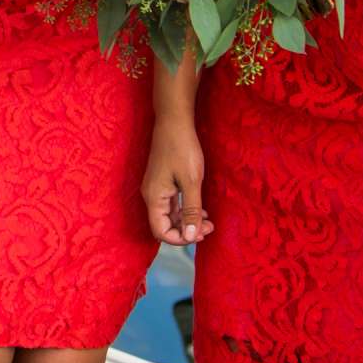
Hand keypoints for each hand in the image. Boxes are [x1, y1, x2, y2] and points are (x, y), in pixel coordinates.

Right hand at [143, 115, 211, 245]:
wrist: (174, 122)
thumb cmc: (182, 150)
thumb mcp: (191, 182)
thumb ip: (191, 210)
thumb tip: (189, 236)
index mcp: (154, 198)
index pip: (161, 232)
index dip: (180, 239)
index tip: (201, 234)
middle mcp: (151, 196)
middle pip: (164, 226)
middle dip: (187, 231)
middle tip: (210, 227)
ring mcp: (156, 189)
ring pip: (169, 216)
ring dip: (187, 222)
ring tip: (209, 220)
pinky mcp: (162, 183)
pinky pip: (171, 205)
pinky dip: (185, 211)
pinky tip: (201, 209)